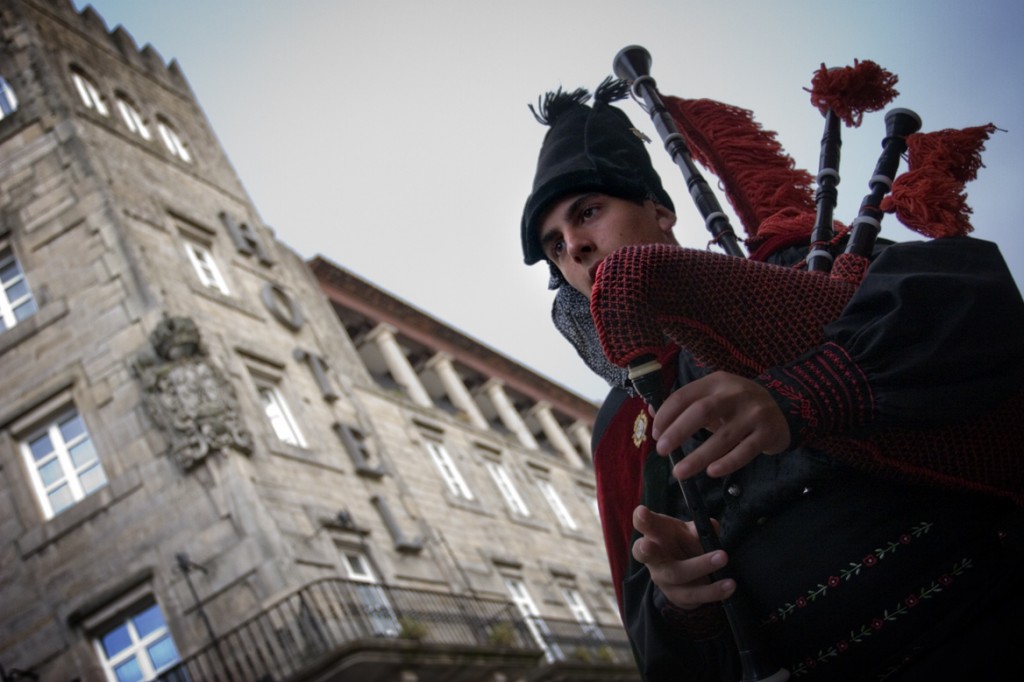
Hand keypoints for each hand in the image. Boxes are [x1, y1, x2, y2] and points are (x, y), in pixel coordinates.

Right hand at [631, 505, 734, 608]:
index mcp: (654, 536)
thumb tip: (712, 525)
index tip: (642, 512)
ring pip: (676, 575)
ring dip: (700, 566)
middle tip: (648, 544)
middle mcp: (654, 559)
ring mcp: (664, 580)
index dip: (641, 519)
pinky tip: (729, 585)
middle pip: (647, 555)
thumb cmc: (681, 546)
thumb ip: (699, 529)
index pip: (644, 525)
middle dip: (647, 550)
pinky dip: (714, 591)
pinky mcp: (678, 597)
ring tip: (722, 557)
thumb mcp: (688, 533)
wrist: (683, 577)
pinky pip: (695, 595)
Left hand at [651, 371, 789, 479]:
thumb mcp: (713, 398)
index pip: (685, 395)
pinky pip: (745, 451)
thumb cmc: (737, 407)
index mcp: (717, 382)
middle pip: (702, 412)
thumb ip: (686, 405)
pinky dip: (727, 463)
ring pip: (723, 437)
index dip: (666, 415)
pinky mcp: (768, 432)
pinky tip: (711, 472)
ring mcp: (754, 413)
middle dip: (678, 432)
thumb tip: (653, 414)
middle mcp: (736, 394)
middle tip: (661, 451)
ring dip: (698, 456)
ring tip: (680, 472)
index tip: (655, 435)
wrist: (782, 410)